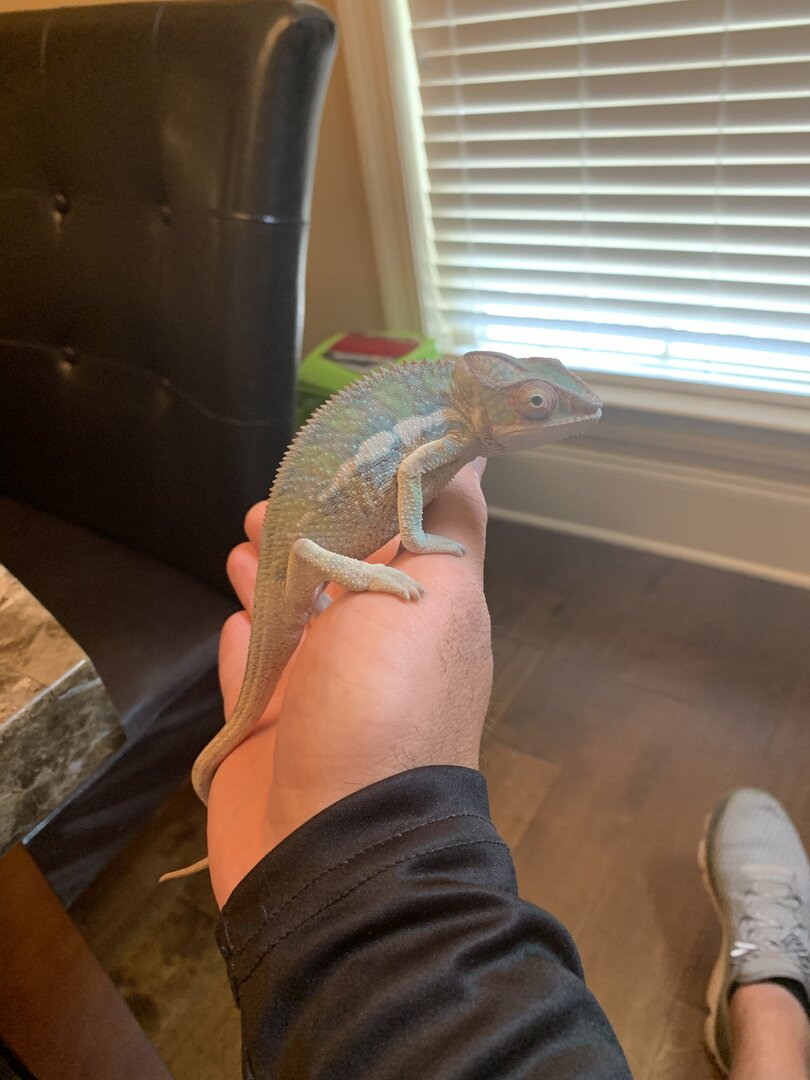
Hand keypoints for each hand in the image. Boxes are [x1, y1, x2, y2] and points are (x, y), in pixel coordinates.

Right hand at [207, 459, 491, 906]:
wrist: (334, 844)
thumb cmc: (384, 704)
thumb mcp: (436, 594)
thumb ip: (448, 522)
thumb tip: (478, 450)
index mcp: (424, 613)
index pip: (404, 535)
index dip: (375, 491)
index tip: (338, 453)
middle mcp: (376, 649)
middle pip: (341, 573)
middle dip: (309, 534)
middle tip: (268, 507)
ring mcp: (319, 693)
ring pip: (293, 618)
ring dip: (271, 580)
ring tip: (243, 547)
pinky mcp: (266, 728)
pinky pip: (254, 673)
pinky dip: (247, 643)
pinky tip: (235, 621)